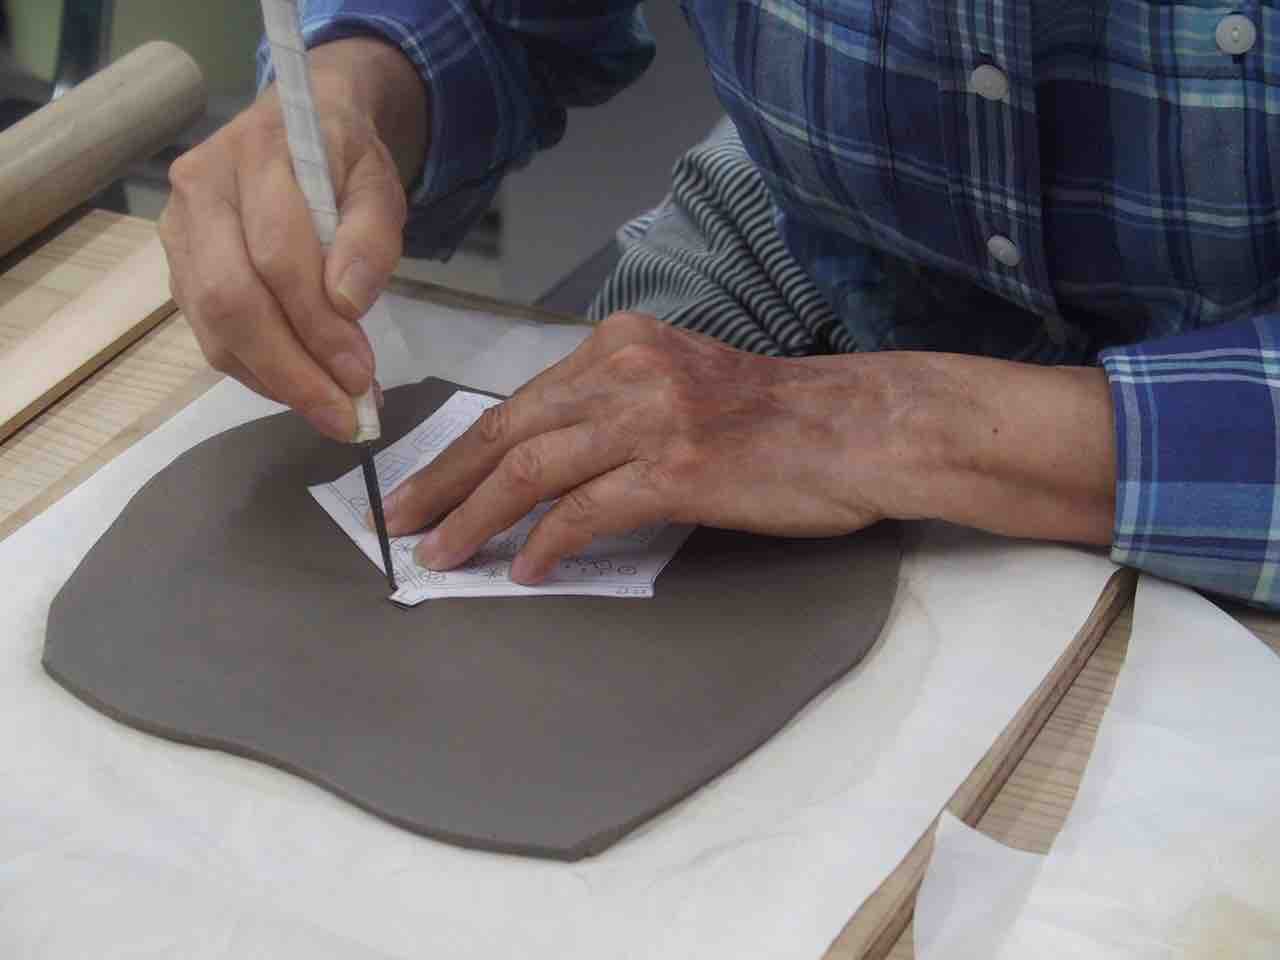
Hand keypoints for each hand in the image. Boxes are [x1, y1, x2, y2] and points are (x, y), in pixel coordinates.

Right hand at [158, 38, 426, 439]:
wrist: (299, 126)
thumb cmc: (343, 157)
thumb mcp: (379, 185)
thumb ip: (370, 238)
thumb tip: (347, 304)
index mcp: (256, 153)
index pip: (277, 254)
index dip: (318, 323)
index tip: (361, 375)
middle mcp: (199, 190)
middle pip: (232, 299)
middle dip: (291, 370)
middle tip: (344, 416)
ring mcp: (178, 231)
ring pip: (213, 326)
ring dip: (274, 381)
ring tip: (331, 410)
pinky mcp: (178, 268)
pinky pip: (211, 335)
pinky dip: (258, 372)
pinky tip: (302, 387)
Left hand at [383, 313, 917, 583]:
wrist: (858, 428)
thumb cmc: (775, 416)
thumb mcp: (683, 382)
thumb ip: (617, 404)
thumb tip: (552, 455)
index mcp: (622, 342)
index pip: (522, 399)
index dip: (463, 448)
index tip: (425, 483)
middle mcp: (627, 367)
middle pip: (510, 429)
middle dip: (445, 481)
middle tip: (400, 522)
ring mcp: (651, 416)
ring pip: (532, 469)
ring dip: (476, 518)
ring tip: (442, 556)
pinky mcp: (676, 467)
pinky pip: (587, 510)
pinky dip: (547, 543)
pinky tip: (524, 569)